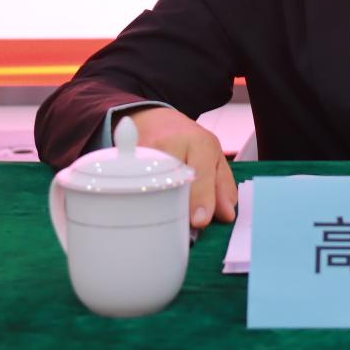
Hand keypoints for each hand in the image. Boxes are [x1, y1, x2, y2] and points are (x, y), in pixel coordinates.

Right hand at [125, 107, 236, 229]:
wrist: (154, 121)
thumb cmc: (188, 142)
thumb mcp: (213, 157)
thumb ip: (223, 186)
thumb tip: (226, 215)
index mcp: (198, 142)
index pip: (200, 174)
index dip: (200, 198)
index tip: (199, 221)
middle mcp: (169, 144)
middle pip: (173, 183)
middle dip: (179, 209)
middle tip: (182, 229)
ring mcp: (143, 152)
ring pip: (151, 186)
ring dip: (158, 209)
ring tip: (164, 223)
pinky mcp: (124, 161)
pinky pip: (133, 187)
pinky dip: (141, 202)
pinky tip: (146, 212)